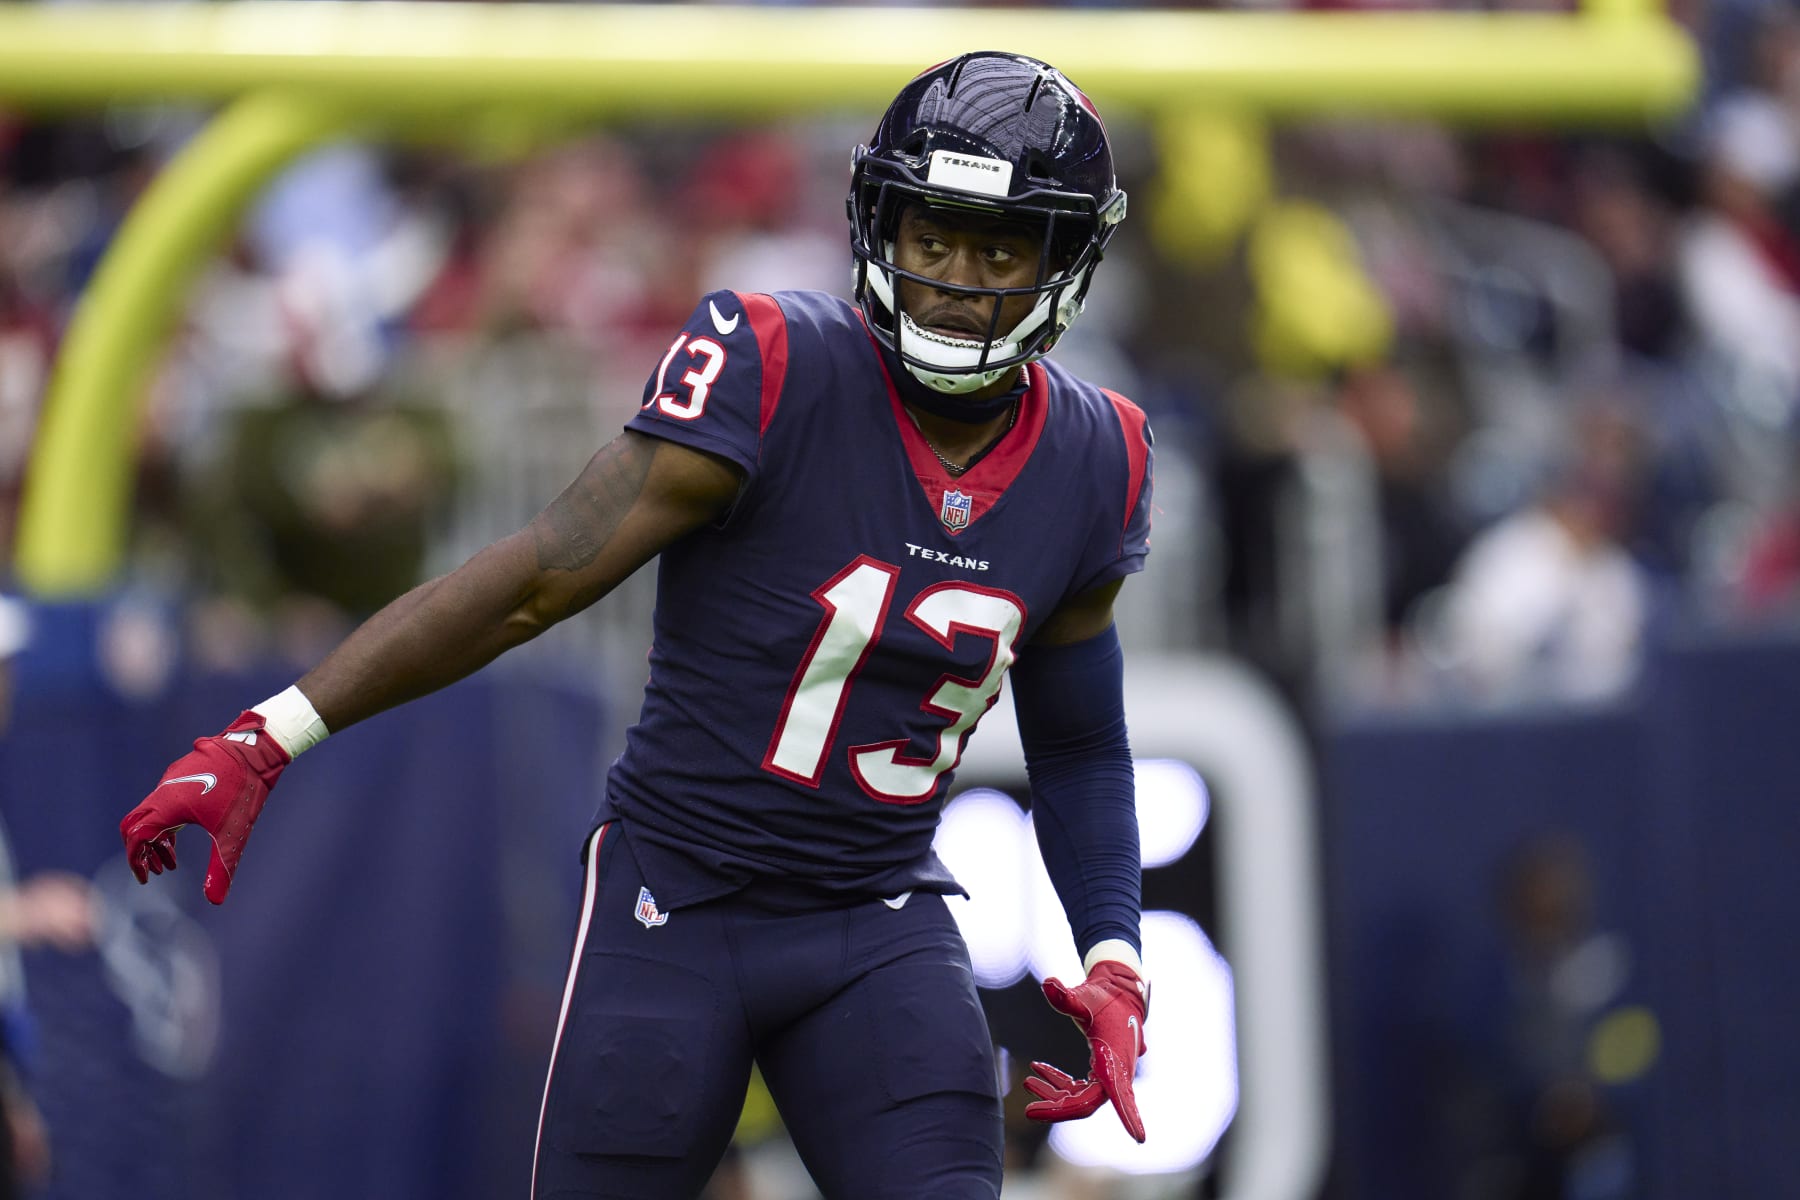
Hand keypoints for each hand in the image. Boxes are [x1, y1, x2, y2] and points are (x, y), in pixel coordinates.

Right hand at [119, 711, 288, 904]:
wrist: (257, 747)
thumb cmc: (243, 789)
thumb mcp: (233, 833)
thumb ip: (222, 868)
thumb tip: (214, 901)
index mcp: (167, 806)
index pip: (136, 837)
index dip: (136, 860)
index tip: (145, 879)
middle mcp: (162, 791)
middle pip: (136, 825)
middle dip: (142, 852)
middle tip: (155, 872)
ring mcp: (171, 780)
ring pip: (150, 814)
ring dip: (156, 839)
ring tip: (170, 861)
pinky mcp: (181, 773)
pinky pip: (161, 802)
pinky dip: (165, 823)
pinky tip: (182, 834)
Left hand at [1023, 959, 1148, 1141]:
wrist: (1118, 992)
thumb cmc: (1104, 996)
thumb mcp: (1085, 996)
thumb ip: (1066, 996)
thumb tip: (1048, 983)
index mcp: (1115, 1059)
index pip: (1121, 1093)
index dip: (1129, 1117)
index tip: (1139, 1138)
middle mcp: (1115, 1072)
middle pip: (1088, 1103)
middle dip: (1058, 1108)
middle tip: (1029, 1111)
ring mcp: (1108, 1074)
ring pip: (1080, 1098)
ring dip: (1054, 1094)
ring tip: (1028, 1081)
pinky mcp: (1100, 1071)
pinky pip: (1078, 1088)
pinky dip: (1058, 1083)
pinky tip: (1037, 1069)